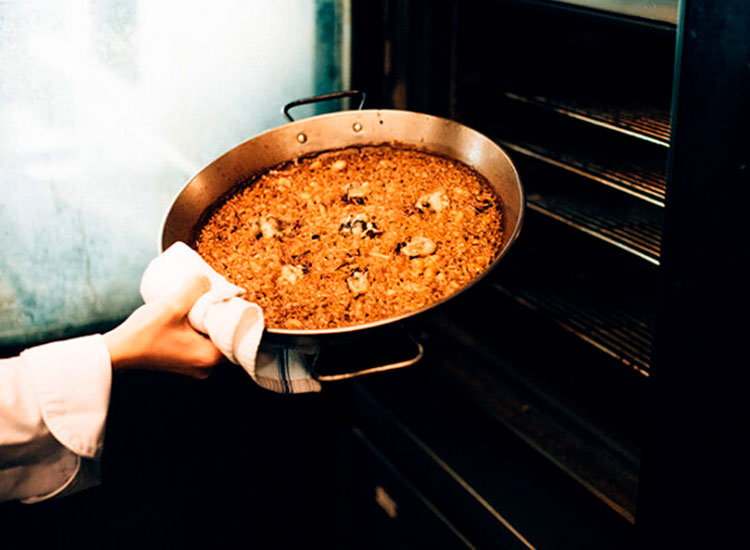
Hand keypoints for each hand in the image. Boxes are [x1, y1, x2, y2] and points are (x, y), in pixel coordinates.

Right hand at [103, 275, 223, 377]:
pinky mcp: (184, 362)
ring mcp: (196, 367)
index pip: (236, 333)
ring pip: (213, 338)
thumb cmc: (143, 334)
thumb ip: (193, 289)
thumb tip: (206, 279)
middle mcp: (207, 367)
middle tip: (214, 296)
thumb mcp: (172, 306)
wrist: (117, 352)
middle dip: (220, 315)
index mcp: (211, 358)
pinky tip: (192, 314)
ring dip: (208, 321)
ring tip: (202, 302)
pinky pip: (201, 342)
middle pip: (225, 335)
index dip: (234, 312)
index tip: (228, 297)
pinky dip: (199, 329)